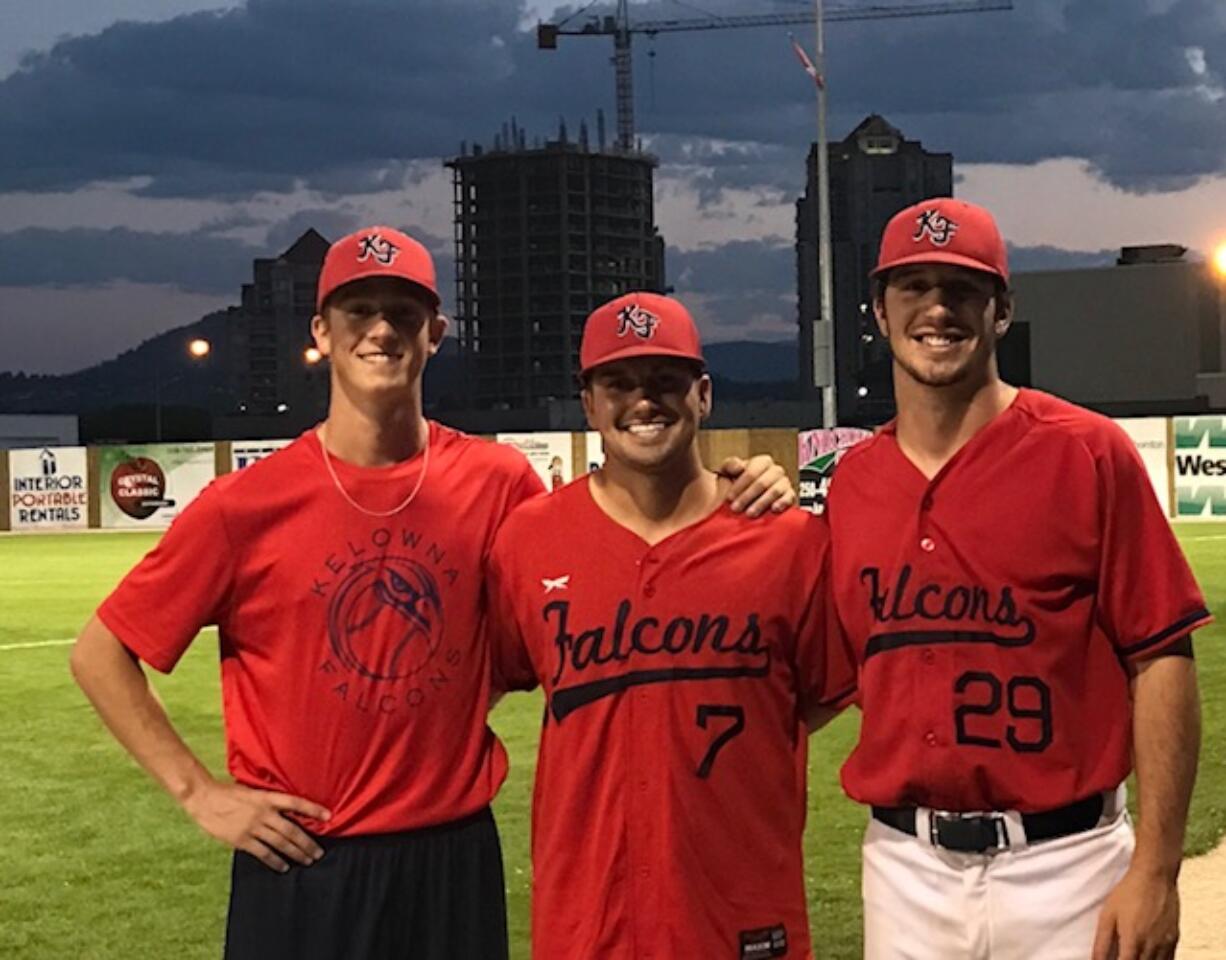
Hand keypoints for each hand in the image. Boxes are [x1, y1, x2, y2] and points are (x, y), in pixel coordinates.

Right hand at [183, 778, 330, 872]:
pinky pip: (263, 853)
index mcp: (266, 797)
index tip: (329, 816)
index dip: (313, 809)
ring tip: (307, 860)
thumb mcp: (252, 790)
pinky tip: (284, 866)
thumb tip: (286, 810)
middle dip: (307, 843)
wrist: (203, 798)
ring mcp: (252, 827)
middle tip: (318, 852)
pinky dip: (275, 861)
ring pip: (280, 843)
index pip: (295, 803)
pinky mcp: (241, 840)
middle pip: (292, 830)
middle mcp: (263, 813)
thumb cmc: (228, 792)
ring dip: (296, 853)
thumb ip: (268, 800)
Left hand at [718, 455, 795, 516]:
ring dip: (761, 503)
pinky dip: (782, 503)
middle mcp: (775, 471)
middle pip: (763, 482)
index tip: (730, 498)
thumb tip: (740, 466)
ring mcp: (784, 483)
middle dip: (748, 496)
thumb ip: (730, 465)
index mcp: (761, 462)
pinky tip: (773, 509)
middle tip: (736, 508)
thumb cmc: (732, 488)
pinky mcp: (790, 497)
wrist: (742, 506)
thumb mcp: (726, 474)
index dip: (740, 485)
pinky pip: (789, 498)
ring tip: (749, 513)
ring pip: (775, 491)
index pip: (752, 472)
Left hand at [1091, 866, 1179, 959]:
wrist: (1155, 876)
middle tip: (1122, 955)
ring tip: (1133, 955)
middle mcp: (1152, 946)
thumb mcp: (1107, 915)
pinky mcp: (1175, 940)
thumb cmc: (1129, 893)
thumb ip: (1101, 942)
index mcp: (1133, 940)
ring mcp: (1166, 944)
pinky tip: (1148, 957)